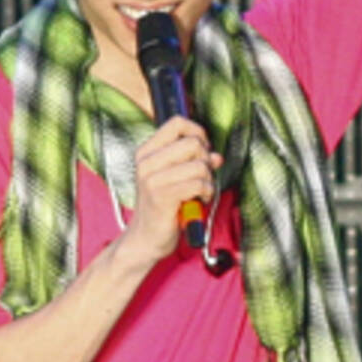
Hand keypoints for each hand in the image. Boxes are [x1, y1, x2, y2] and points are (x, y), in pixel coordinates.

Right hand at [125, 116, 222, 263]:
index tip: (202, 150)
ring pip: (199, 165)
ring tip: (200, 191)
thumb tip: (216, 155)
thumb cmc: (162, 207)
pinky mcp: (162, 196)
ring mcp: (152, 179)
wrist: (146, 238)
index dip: (197, 132)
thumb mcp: (174, 177)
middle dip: (205, 160)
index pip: (177, 123)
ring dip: (207, 180)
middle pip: (192, 142)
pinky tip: (199, 199)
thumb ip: (193, 161)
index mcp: (146, 152)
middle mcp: (146, 162)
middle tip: (202, 176)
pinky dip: (206, 192)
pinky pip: (198, 184)